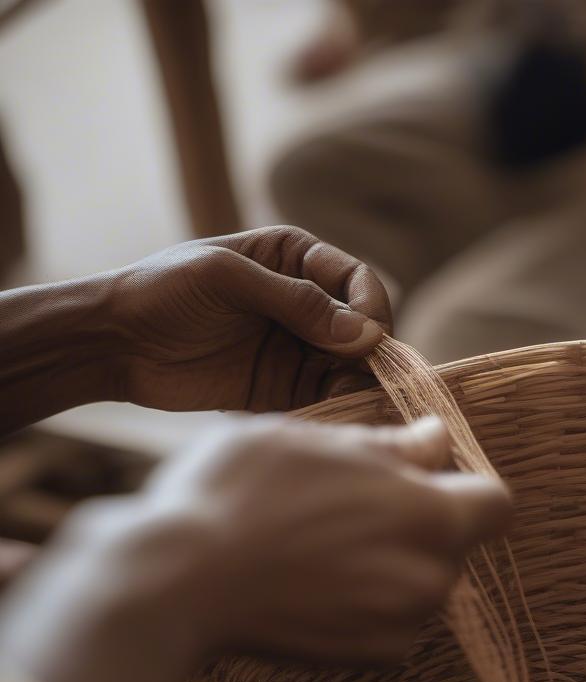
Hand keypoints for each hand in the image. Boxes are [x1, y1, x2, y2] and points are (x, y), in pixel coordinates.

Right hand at [0, 416, 510, 681]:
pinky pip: (394, 620)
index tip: (425, 478)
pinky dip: (368, 603)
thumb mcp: (317, 441)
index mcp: (432, 518)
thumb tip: (441, 438)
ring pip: (422, 581)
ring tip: (320, 543)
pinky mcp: (372, 659)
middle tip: (349, 504)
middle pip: (455, 543)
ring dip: (391, 561)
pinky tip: (312, 584)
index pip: (496, 502)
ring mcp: (404, 626)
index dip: (467, 485)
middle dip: (419, 522)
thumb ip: (394, 446)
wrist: (176, 581)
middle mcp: (433, 579)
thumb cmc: (243, 493)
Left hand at [111, 224, 391, 411]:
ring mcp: (298, 348)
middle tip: (366, 380)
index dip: (370, 310)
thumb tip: (363, 333)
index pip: (358, 282)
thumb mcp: (228, 280)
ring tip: (354, 405)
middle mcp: (306, 304)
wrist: (114, 344)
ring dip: (360, 386)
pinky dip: (338, 408)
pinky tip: (336, 417)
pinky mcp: (285, 388)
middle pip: (364, 329)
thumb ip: (296, 302)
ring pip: (352, 367)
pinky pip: (326, 398)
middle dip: (371, 354)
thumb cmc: (164, 292)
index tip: (366, 339)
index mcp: (296, 259)